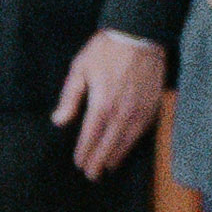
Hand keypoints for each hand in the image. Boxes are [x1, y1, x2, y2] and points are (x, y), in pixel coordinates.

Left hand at [51, 30, 167, 179]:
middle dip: (98, 162)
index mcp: (101, 104)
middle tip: (91, 175)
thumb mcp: (80, 69)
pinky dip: (132, 144)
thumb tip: (59, 121)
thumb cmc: (106, 50)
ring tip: (107, 167)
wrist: (140, 35)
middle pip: (108, 146)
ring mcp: (139, 111)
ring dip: (116, 157)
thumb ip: (69, 98)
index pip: (90, 137)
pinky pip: (142, 132)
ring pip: (126, 142)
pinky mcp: (152, 106)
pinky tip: (126, 148)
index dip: (84, 153)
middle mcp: (121, 112)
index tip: (79, 164)